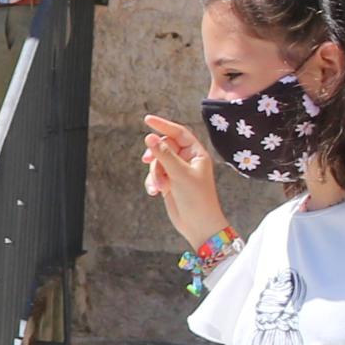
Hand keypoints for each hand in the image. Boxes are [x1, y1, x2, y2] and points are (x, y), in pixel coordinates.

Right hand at [138, 113, 225, 245]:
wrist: (198, 225)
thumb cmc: (197, 199)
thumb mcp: (179, 174)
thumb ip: (163, 154)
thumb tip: (148, 137)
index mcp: (196, 154)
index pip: (178, 133)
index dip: (163, 125)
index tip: (147, 120)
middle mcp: (187, 161)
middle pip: (164, 147)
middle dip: (156, 157)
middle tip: (147, 160)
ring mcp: (177, 172)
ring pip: (157, 163)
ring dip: (155, 174)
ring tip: (160, 187)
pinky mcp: (169, 183)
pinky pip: (155, 175)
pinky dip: (153, 182)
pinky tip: (155, 192)